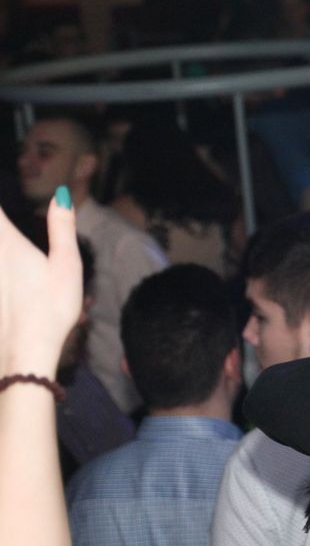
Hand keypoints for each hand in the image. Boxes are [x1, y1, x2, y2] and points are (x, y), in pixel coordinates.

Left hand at [0, 191, 81, 375]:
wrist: (24, 351)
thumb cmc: (51, 309)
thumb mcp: (67, 266)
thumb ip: (62, 228)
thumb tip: (62, 194)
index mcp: (8, 243)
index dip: (2, 199)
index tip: (7, 196)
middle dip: (3, 226)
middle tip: (13, 240)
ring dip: (4, 257)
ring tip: (14, 265)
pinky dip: (1, 273)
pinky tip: (8, 279)